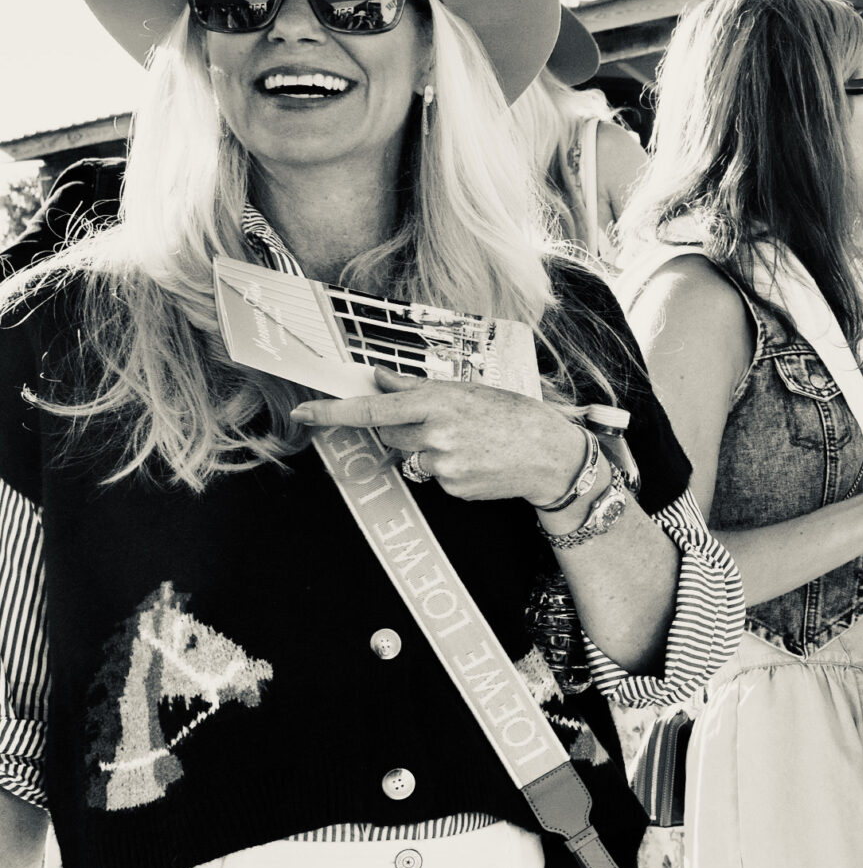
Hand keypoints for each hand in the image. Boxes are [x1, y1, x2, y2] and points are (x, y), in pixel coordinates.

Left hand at [292, 373, 589, 505]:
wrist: (553, 456)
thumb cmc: (515, 416)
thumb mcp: (470, 390)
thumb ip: (419, 387)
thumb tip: (380, 378)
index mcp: (438, 402)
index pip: (371, 410)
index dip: (332, 412)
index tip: (304, 412)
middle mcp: (436, 434)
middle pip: (390, 434)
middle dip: (405, 428)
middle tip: (444, 423)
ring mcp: (443, 466)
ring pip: (413, 457)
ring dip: (430, 449)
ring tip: (470, 443)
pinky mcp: (453, 489)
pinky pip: (434, 477)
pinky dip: (449, 469)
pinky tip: (477, 461)